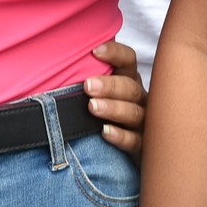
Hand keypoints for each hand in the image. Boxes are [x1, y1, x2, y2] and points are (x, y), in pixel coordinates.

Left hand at [89, 40, 146, 154]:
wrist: (125, 155)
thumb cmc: (106, 114)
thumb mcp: (100, 92)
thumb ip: (88, 75)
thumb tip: (64, 52)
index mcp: (129, 80)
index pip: (128, 61)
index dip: (115, 54)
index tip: (95, 51)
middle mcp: (139, 99)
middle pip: (131, 88)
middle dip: (110, 85)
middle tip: (88, 86)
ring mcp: (143, 123)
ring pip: (134, 113)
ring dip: (114, 108)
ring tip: (93, 107)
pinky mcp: (142, 147)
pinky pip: (134, 141)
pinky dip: (121, 136)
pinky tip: (105, 132)